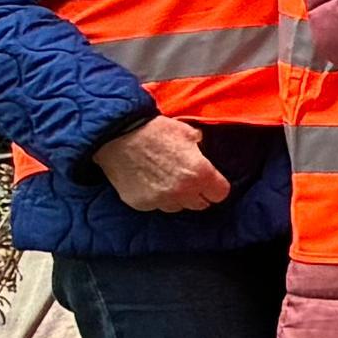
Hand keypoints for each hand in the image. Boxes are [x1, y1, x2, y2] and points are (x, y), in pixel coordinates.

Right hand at [89, 115, 231, 217]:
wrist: (117, 136)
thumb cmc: (155, 130)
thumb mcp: (188, 133)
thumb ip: (201, 149)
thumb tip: (203, 154)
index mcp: (199, 173)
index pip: (220, 194)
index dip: (216, 187)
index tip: (211, 182)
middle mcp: (182, 191)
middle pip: (201, 204)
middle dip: (198, 193)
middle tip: (189, 180)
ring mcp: (160, 200)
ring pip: (178, 207)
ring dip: (177, 197)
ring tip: (167, 181)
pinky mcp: (141, 204)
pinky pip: (157, 206)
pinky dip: (156, 198)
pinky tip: (150, 182)